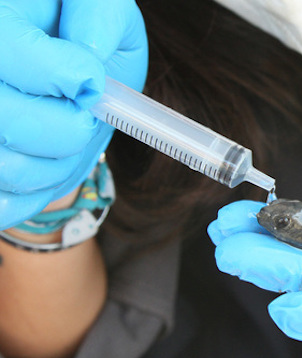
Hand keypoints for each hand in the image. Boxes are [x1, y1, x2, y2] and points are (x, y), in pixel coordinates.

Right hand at [0, 0, 146, 228]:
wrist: (63, 74)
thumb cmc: (81, 34)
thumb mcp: (101, 7)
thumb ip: (99, 14)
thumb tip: (90, 51)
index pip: (8, 50)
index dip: (67, 75)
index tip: (94, 81)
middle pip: (8, 120)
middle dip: (69, 129)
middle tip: (85, 115)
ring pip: (6, 167)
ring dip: (57, 164)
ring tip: (68, 135)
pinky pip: (1, 204)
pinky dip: (37, 191)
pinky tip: (47, 162)